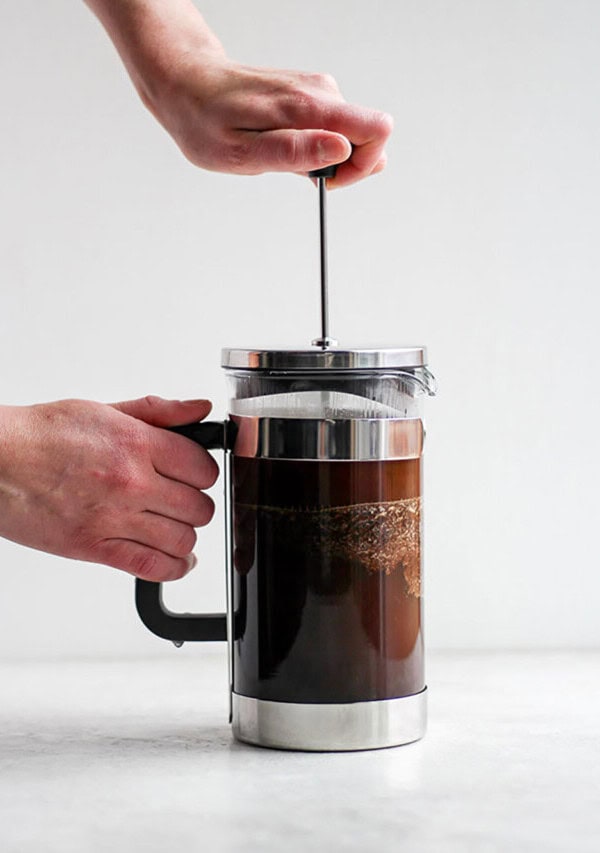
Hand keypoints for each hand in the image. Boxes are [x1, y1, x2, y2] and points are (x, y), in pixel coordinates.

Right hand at [0, 396, 217, 580]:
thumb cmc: (42, 435)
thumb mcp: (104, 410)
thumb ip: (159, 412)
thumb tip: (200, 409)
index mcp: (136, 445)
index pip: (202, 468)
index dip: (204, 473)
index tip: (195, 475)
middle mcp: (131, 483)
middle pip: (199, 507)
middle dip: (196, 505)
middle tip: (183, 500)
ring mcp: (114, 518)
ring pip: (183, 540)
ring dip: (185, 535)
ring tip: (174, 526)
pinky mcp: (95, 548)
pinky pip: (153, 567)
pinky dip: (174, 567)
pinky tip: (176, 559)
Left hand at [146, 57, 392, 188]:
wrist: (187, 84)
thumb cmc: (208, 121)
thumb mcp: (243, 152)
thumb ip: (295, 153)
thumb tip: (342, 150)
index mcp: (308, 107)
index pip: (376, 130)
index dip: (361, 166)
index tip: (329, 181)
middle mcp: (320, 91)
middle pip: (369, 136)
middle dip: (344, 167)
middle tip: (299, 173)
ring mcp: (317, 90)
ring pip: (351, 136)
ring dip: (324, 158)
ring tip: (281, 157)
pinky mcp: (310, 94)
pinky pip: (334, 128)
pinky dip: (314, 147)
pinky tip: (282, 144)